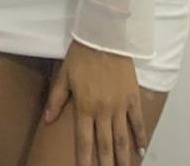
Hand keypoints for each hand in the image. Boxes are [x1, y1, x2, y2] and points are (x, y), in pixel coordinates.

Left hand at [43, 40, 146, 165]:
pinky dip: (140, 137)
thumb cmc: (81, 54)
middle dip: (106, 164)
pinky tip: (141, 150)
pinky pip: (137, 121)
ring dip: (123, 157)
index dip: (85, 159)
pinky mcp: (132, 97)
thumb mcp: (64, 75)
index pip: (84, 141)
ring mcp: (119, 105)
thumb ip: (57, 99)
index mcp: (84, 106)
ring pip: (122, 138)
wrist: (104, 36)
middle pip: (105, 145)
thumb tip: (48, 121)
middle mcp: (102, 110)